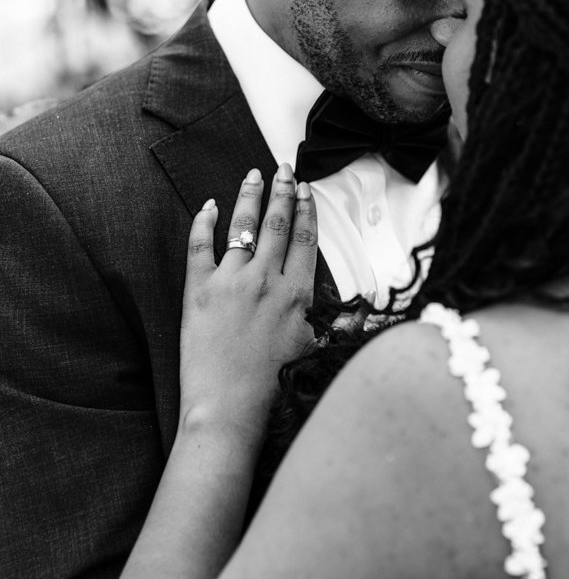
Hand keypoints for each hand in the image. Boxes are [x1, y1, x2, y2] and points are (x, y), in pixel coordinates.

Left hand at [179, 163, 316, 442]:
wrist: (229, 410)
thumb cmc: (274, 388)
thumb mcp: (315, 354)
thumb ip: (339, 328)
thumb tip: (360, 315)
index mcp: (297, 295)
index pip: (305, 240)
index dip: (306, 211)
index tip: (305, 190)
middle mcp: (266, 280)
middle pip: (277, 224)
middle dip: (282, 191)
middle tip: (283, 168)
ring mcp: (231, 281)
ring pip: (243, 225)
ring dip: (250, 195)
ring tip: (253, 174)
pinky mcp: (198, 290)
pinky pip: (200, 245)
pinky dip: (204, 221)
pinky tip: (209, 205)